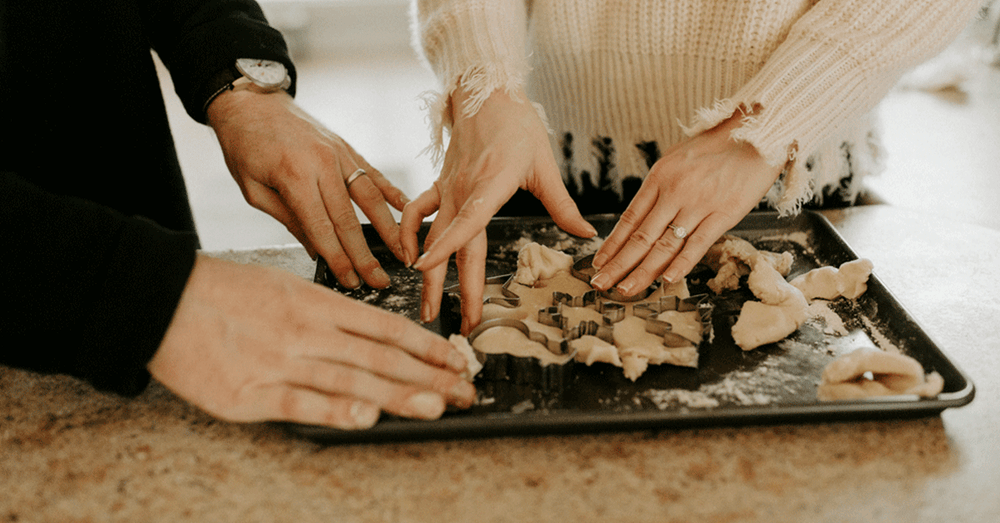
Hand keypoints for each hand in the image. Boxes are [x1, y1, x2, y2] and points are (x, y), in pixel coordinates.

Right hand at [148, 255, 476, 429]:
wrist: (162, 297)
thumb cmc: (225, 293)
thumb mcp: (284, 288)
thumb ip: (327, 314)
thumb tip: (370, 340)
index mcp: (317, 303)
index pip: (385, 328)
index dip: (426, 346)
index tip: (457, 360)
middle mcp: (308, 331)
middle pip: (380, 356)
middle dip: (428, 375)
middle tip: (466, 389)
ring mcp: (281, 360)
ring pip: (350, 377)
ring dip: (397, 393)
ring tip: (437, 404)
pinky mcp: (250, 391)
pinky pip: (299, 401)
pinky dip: (334, 408)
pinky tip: (365, 416)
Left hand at [207, 89, 407, 289]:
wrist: (251, 101)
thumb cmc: (244, 146)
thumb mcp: (254, 190)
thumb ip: (288, 219)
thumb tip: (316, 250)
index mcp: (294, 176)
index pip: (322, 228)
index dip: (339, 258)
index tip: (351, 281)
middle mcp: (322, 164)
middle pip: (350, 218)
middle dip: (366, 254)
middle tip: (381, 281)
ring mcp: (339, 153)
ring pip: (370, 197)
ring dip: (389, 229)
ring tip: (403, 253)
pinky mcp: (346, 147)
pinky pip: (374, 173)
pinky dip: (392, 193)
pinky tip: (406, 210)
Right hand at [400, 87, 595, 333]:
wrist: (485, 91)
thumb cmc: (517, 125)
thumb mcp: (545, 164)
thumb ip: (562, 205)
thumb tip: (587, 235)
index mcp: (490, 184)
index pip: (466, 222)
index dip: (446, 247)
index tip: (426, 269)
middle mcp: (462, 190)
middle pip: (450, 244)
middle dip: (448, 286)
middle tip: (449, 322)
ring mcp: (448, 189)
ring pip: (430, 236)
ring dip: (427, 273)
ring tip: (427, 305)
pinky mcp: (441, 185)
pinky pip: (417, 213)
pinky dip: (409, 235)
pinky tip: (408, 258)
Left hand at [590, 109, 782, 295]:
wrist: (757, 132)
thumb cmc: (717, 145)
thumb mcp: (677, 158)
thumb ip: (660, 186)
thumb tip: (644, 213)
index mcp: (659, 177)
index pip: (629, 219)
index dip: (612, 245)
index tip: (598, 264)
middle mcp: (674, 192)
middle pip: (640, 237)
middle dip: (618, 265)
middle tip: (601, 285)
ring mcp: (699, 204)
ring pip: (665, 246)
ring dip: (643, 272)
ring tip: (626, 290)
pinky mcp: (724, 213)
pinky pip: (698, 244)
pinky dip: (682, 264)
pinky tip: (666, 280)